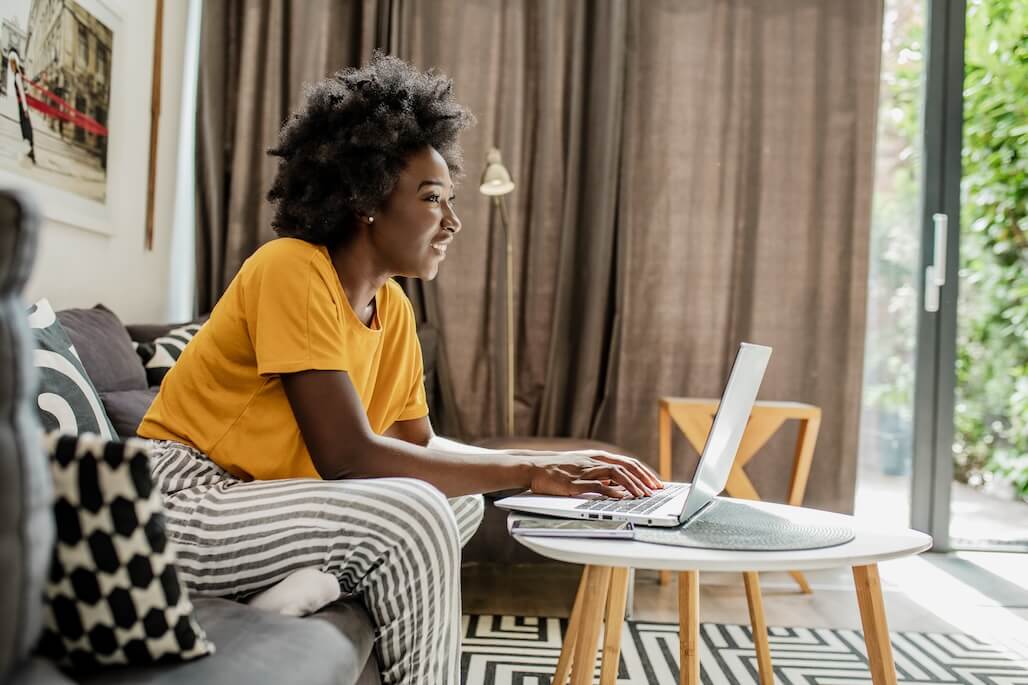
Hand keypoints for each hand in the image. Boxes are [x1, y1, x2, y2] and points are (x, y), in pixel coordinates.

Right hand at [527, 451, 663, 498]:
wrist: (533, 467)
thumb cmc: (557, 470)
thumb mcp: (582, 468)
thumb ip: (600, 474)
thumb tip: (619, 485)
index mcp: (597, 457)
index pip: (627, 462)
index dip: (644, 472)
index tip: (656, 482)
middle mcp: (593, 461)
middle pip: (626, 466)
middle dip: (643, 478)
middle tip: (656, 490)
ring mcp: (584, 471)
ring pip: (615, 474)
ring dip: (632, 485)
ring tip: (643, 495)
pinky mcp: (574, 483)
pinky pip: (596, 485)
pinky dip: (611, 491)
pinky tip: (621, 497)